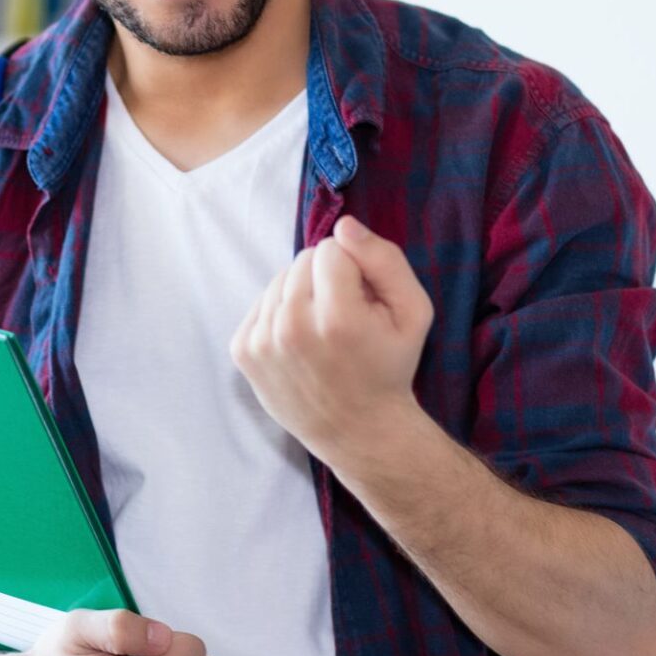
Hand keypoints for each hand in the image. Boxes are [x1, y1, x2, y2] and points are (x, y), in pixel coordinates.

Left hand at [230, 216, 434, 467]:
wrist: (357, 430)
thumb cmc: (389, 366)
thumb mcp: (413, 312)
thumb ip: (385, 259)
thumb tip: (343, 226)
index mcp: (337, 319)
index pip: (332, 248)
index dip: (352, 268)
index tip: (362, 301)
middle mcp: (292, 329)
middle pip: (302, 260)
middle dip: (325, 279)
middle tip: (344, 318)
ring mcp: (262, 341)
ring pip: (280, 279)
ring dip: (301, 294)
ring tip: (322, 331)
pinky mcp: (242, 351)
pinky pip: (261, 303)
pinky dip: (280, 314)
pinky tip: (300, 343)